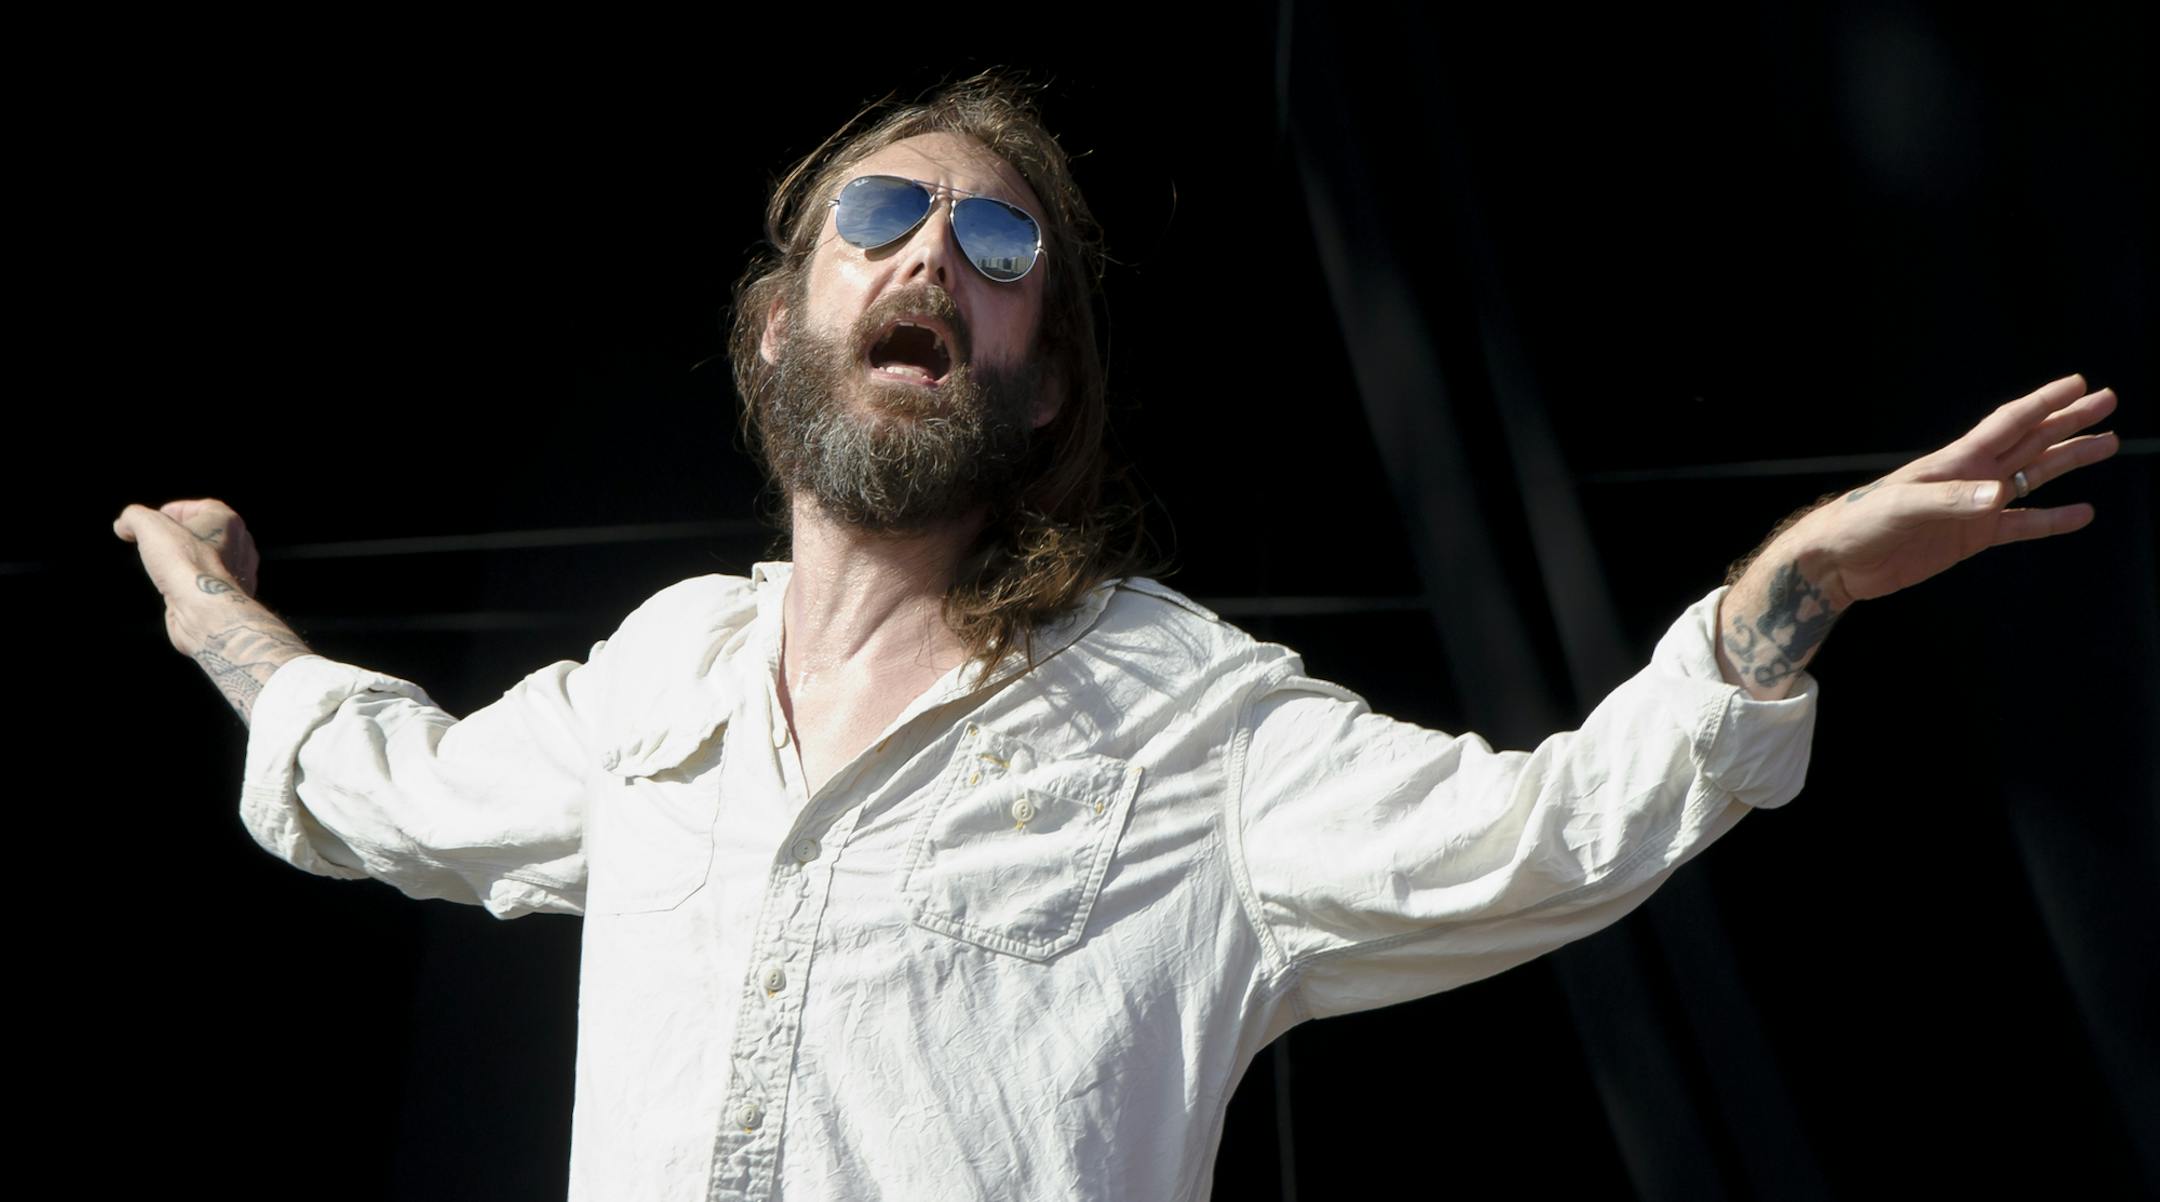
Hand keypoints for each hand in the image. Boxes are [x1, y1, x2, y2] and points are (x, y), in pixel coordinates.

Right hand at [113, 498, 266, 656]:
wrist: (205, 611)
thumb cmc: (185, 563)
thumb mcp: (149, 526)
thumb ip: (134, 517)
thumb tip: (123, 525)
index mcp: (229, 522)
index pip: (203, 508)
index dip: (177, 510)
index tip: (155, 519)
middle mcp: (240, 546)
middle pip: (206, 534)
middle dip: (179, 535)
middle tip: (154, 541)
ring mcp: (237, 575)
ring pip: (206, 560)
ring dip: (183, 560)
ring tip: (160, 564)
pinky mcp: (227, 599)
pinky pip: (206, 584)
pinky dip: (188, 583)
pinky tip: (172, 588)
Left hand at [1804, 374, 2119, 605]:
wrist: (1838, 561)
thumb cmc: (1861, 522)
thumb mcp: (1902, 507)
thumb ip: (1951, 501)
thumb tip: (1998, 496)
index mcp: (1956, 460)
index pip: (2010, 422)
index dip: (2044, 402)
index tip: (2079, 382)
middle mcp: (1972, 477)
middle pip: (2032, 442)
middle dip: (2069, 422)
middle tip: (2108, 401)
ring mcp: (1975, 507)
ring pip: (2034, 476)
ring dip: (2070, 461)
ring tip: (2108, 444)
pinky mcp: (1972, 538)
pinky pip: (2022, 525)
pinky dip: (2052, 519)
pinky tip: (2082, 513)